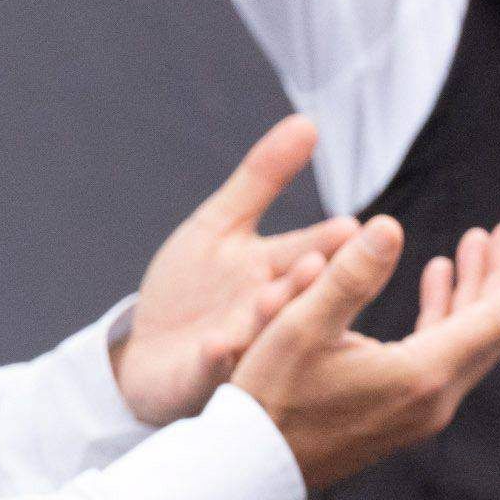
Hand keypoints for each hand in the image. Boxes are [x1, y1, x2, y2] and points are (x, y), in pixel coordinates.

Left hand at [113, 119, 359, 425]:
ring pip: (262, 333)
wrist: (144, 353)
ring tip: (273, 297)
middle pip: (297, 293)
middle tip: (322, 263)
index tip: (355, 227)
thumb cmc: (191, 288)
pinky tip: (218, 344)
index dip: (333, 242)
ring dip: (268, 317)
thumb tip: (309, 120)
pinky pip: (212, 371)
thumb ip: (263, 177)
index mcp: (280, 269)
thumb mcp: (220, 224)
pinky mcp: (203, 379)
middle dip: (310, 280)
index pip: (316, 249)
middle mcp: (270, 310)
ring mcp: (242, 346)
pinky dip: (216, 359)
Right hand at [230, 214, 499, 490]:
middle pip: (489, 326)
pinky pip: (441, 355)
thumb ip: (350, 275)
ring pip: (466, 340)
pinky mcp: (401, 414)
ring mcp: (420, 410)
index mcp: (422, 375)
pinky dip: (444, 315)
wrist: (243, 473)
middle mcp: (434, 397)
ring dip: (472, 291)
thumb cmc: (266, 400)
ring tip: (473, 243)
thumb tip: (391, 226)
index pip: (498, 319)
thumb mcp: (300, 327)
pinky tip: (436, 281)